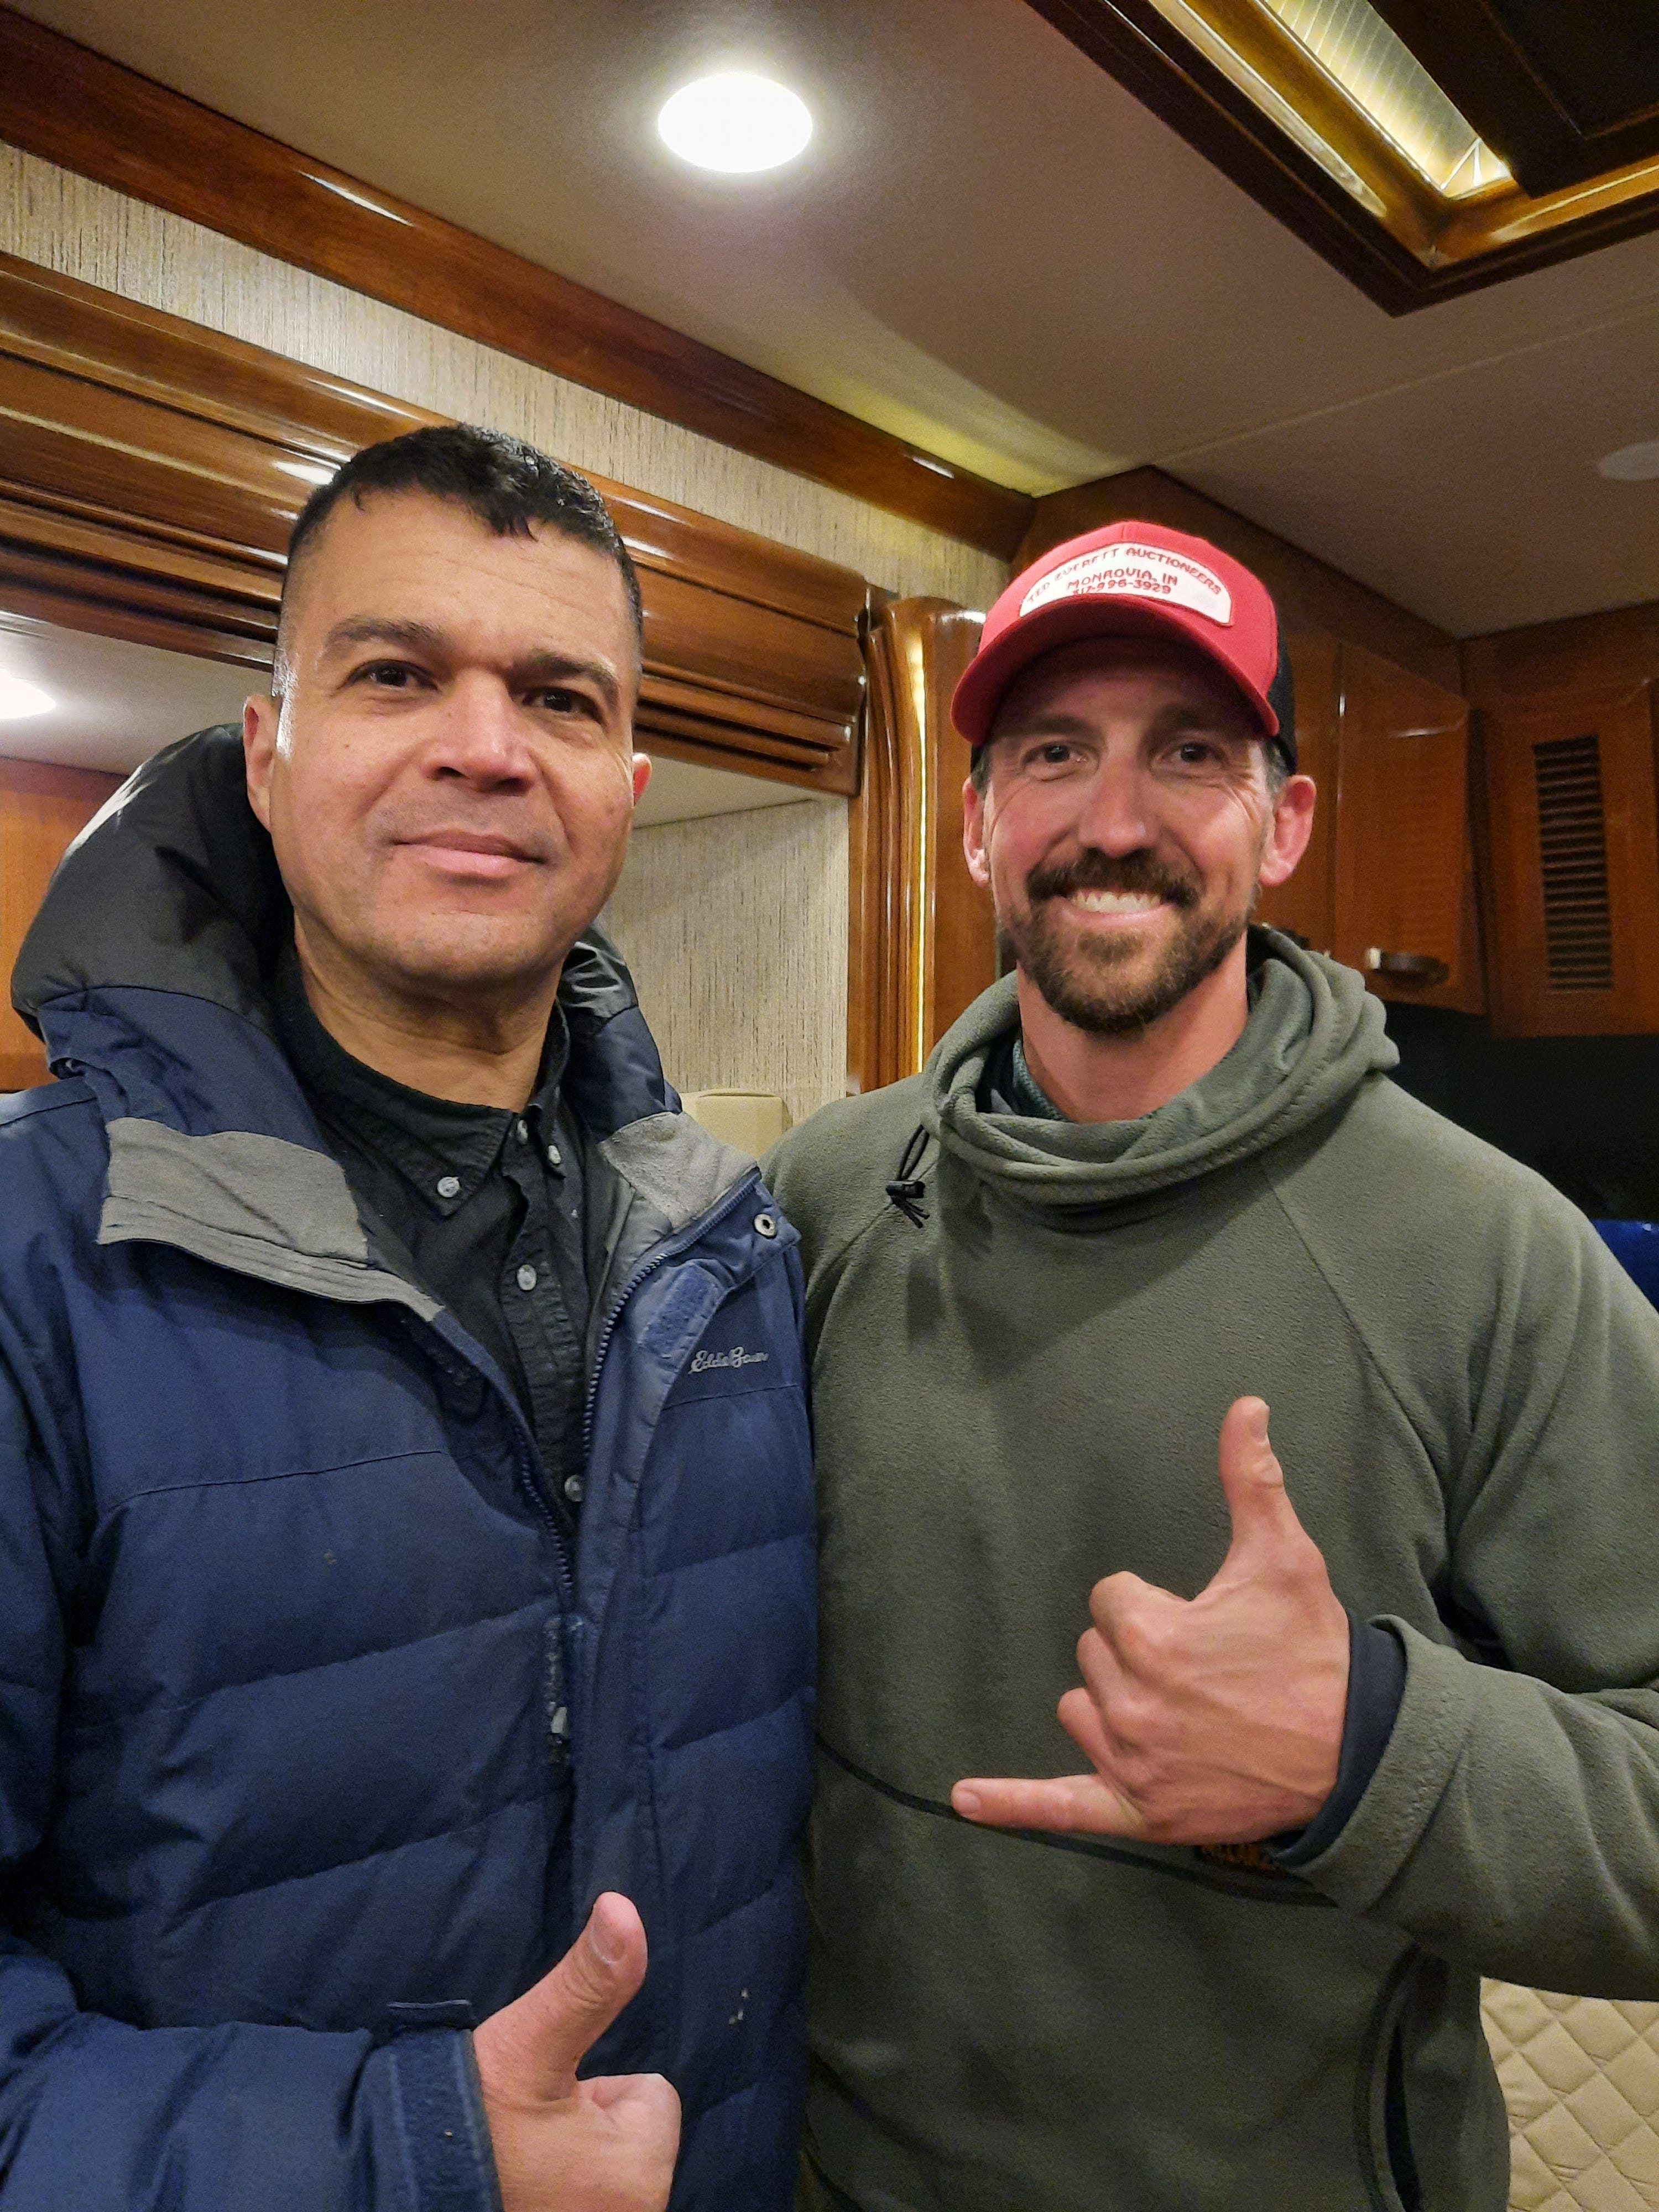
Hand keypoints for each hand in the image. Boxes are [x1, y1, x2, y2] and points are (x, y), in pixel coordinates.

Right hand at [473, 1893, 680, 2211]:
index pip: (652, 2096)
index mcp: (641, 2178)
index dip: (597, 2090)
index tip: (543, 2110)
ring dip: (570, 2157)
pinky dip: (558, 2186)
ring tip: (518, 2163)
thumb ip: (587, 1982)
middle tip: (526, 2137)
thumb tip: (623, 1908)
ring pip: (606, 2163)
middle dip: (586, 2125)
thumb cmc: (467, 2119)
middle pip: (631, 2134)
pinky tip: (517, 2187)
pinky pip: (585, 2191)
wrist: (392, 2185)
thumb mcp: (529, 2041)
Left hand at [952, 1397, 1348, 1845]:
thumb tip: (1244, 1406)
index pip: (1108, 1600)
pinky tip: (962, 1799)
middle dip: (1137, 1653)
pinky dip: (1013, 1805)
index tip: (1201, 1622)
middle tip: (1204, 1670)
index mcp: (1153, 1638)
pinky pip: (1059, 1806)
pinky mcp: (1138, 1811)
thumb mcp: (1284, 1559)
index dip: (1152, 1605)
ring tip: (1181, 1710)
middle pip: (1092, 1653)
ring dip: (1112, 1703)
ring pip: (1079, 1708)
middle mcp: (1132, 1703)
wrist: (1355, 1756)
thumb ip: (1251, 1481)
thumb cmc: (1313, 1653)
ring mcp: (1132, 1763)